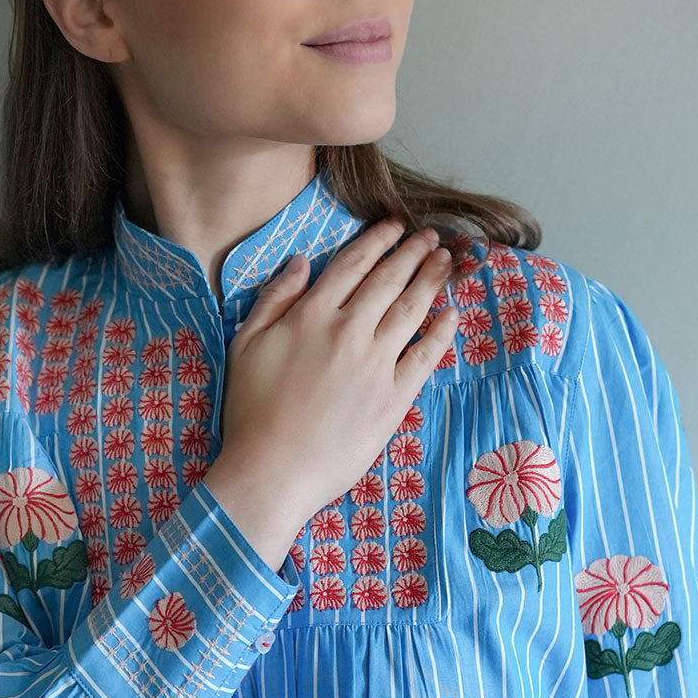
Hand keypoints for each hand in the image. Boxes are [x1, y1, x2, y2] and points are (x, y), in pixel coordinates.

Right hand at [212, 217, 457, 526]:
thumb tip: (299, 260)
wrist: (272, 472)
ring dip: (431, 280)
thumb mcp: (245, 344)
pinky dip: (441, 332)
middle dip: (412, 253)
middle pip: (388, 281)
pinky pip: (425, 356)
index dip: (376, 241)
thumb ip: (274, 298)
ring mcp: (377, 364)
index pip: (351, 265)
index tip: (393, 225)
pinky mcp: (395, 397)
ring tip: (447, 262)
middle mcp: (350, 331)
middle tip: (430, 236)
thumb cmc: (251, 410)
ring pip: (412, 310)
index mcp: (312, 315)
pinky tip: (452, 314)